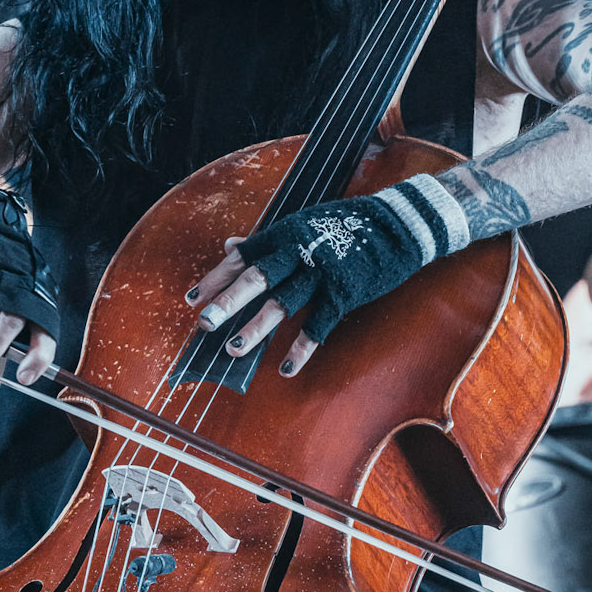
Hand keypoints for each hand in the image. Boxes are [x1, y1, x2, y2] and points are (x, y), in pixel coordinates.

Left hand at [186, 176, 467, 375]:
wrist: (399, 222)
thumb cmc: (346, 224)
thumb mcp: (303, 223)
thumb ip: (267, 240)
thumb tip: (229, 245)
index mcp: (285, 234)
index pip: (242, 258)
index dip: (215, 278)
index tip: (192, 299)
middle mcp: (298, 251)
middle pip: (256, 279)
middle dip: (227, 302)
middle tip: (203, 323)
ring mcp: (321, 272)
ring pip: (282, 304)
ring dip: (256, 329)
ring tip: (233, 350)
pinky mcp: (344, 292)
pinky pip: (318, 324)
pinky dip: (302, 348)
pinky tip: (286, 368)